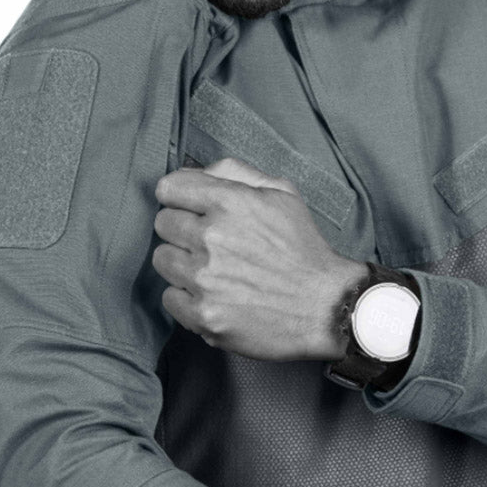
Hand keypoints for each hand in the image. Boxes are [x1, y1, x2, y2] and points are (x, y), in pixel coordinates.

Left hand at [152, 157, 368, 360]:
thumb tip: (194, 173)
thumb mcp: (281, 193)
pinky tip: (213, 294)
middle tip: (209, 242)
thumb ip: (234, 172)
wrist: (325, 306)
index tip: (189, 207)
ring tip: (213, 270)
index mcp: (229, 202)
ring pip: (162, 260)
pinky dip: (187, 296)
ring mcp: (206, 279)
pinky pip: (169, 297)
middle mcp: (213, 238)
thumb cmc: (302, 248)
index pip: (169, 188)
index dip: (179, 197)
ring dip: (182, 263)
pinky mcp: (204, 315)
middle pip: (162, 223)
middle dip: (182, 229)